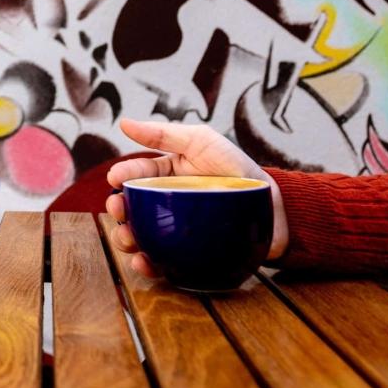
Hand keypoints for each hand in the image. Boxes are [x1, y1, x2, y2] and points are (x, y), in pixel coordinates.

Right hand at [104, 119, 287, 278]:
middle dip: (118, 210)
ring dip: (126, 238)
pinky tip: (144, 262)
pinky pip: (162, 260)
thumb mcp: (202, 141)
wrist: (272, 205)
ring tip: (126, 239)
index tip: (115, 179)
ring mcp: (175, 228)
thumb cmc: (237, 167)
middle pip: (132, 207)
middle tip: (117, 210)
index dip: (122, 176)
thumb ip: (164, 134)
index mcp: (167, 174)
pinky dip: (148, 264)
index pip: (138, 174)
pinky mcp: (187, 252)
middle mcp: (167, 202)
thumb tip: (124, 124)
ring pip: (140, 235)